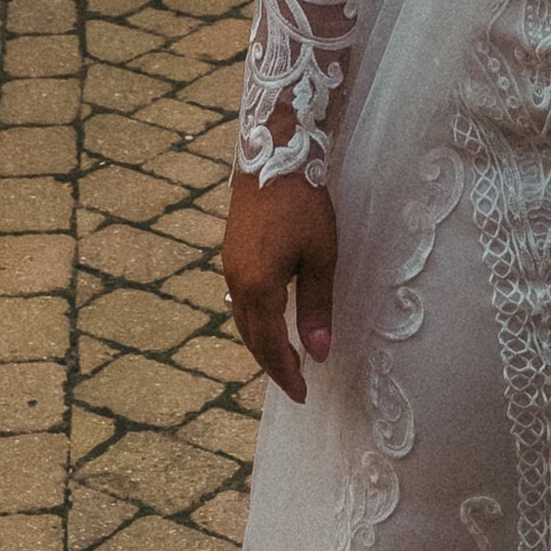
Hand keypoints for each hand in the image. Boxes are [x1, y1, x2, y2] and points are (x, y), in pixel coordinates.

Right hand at [223, 168, 337, 403]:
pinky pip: (240, 302)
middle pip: (252, 338)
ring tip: (285, 361)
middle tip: (296, 384)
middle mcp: (237, 282)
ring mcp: (230, 268)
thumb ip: (316, 306)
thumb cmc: (304, 205)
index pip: (271, 345)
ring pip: (243, 321)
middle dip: (273, 365)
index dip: (286, 373)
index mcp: (259, 287)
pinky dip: (256, 323)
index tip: (303, 394)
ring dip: (262, 345)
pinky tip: (271, 323)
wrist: (272, 156)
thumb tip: (318, 352)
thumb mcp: (320, 257)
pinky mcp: (231, 255)